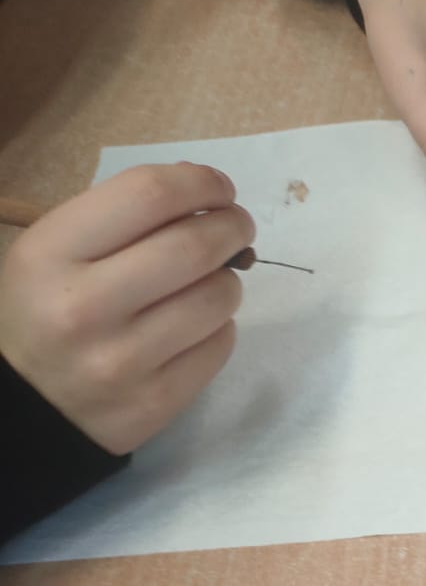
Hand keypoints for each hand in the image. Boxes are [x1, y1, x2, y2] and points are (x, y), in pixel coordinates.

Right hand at [0, 163, 248, 454]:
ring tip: (209, 281)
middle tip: (237, 226)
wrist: (27, 402)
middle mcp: (83, 307)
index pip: (149, 195)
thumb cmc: (46, 309)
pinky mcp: (156, 400)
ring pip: (218, 298)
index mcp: (50, 254)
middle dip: (232, 227)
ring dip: (228, 280)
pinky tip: (194, 325)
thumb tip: (203, 186)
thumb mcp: (55, 251)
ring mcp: (121, 360)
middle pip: (194, 246)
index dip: (200, 183)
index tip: (219, 189)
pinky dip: (219, 326)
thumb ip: (123, 215)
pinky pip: (220, 345)